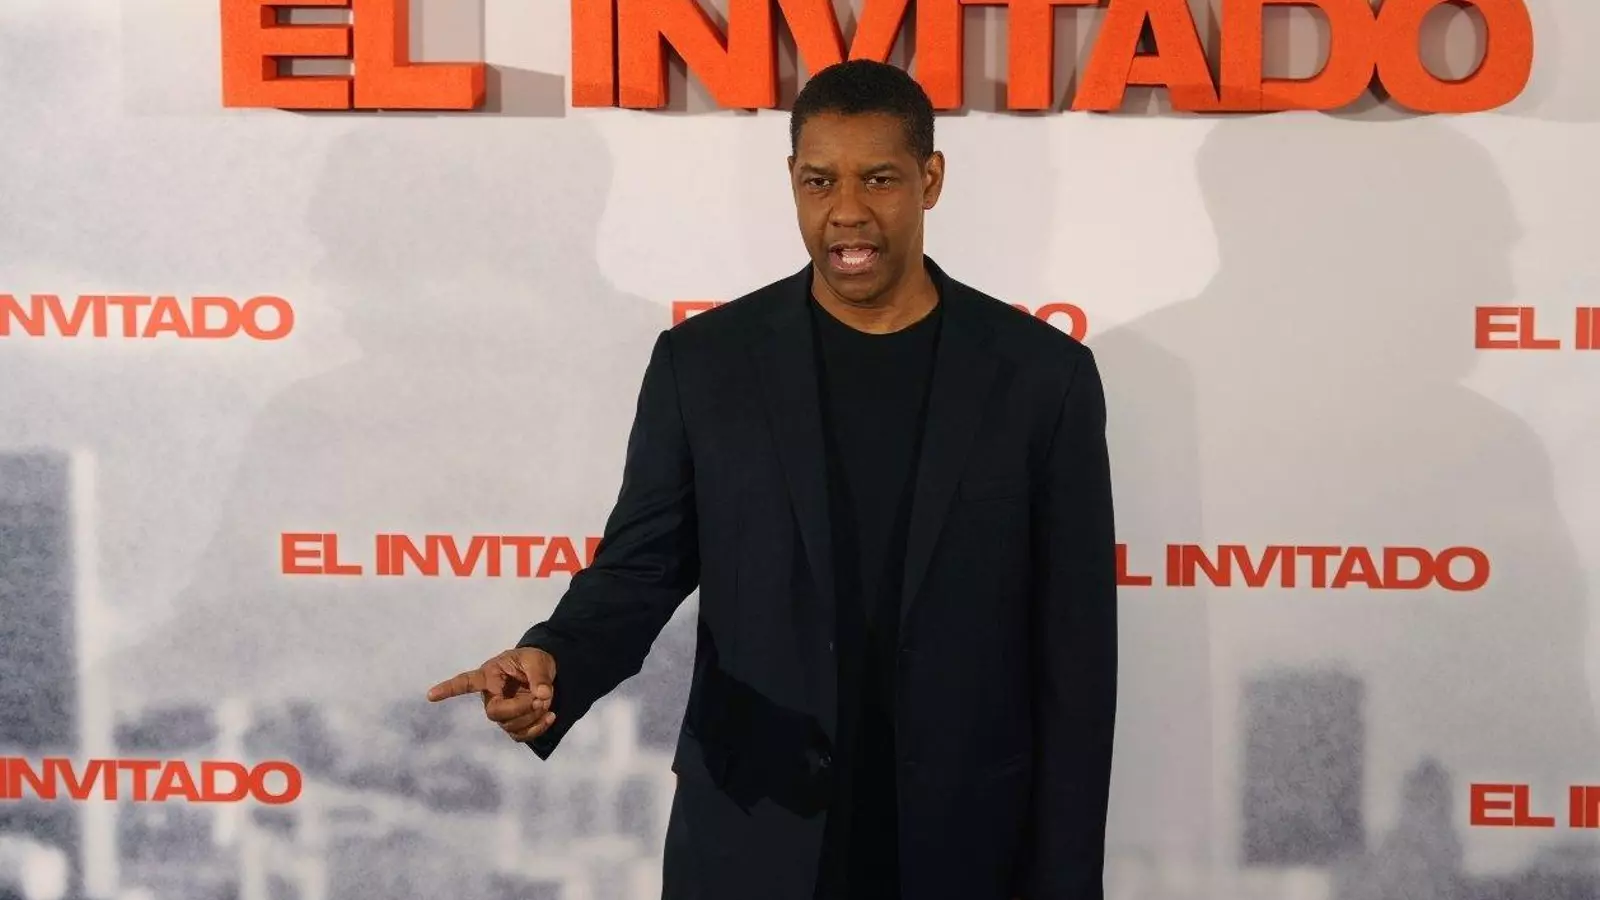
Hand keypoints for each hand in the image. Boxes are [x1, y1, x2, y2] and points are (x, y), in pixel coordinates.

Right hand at [426, 647, 558, 741]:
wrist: (546, 672)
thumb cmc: (534, 660)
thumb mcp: (537, 660)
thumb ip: (539, 675)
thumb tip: (542, 695)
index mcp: (490, 675)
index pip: (466, 682)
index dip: (448, 689)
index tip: (430, 695)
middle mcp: (490, 696)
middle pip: (494, 713)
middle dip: (519, 709)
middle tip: (539, 699)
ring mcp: (501, 712)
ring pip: (509, 726)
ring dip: (532, 717)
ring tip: (546, 702)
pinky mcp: (513, 724)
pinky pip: (520, 735)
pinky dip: (538, 728)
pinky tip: (550, 716)